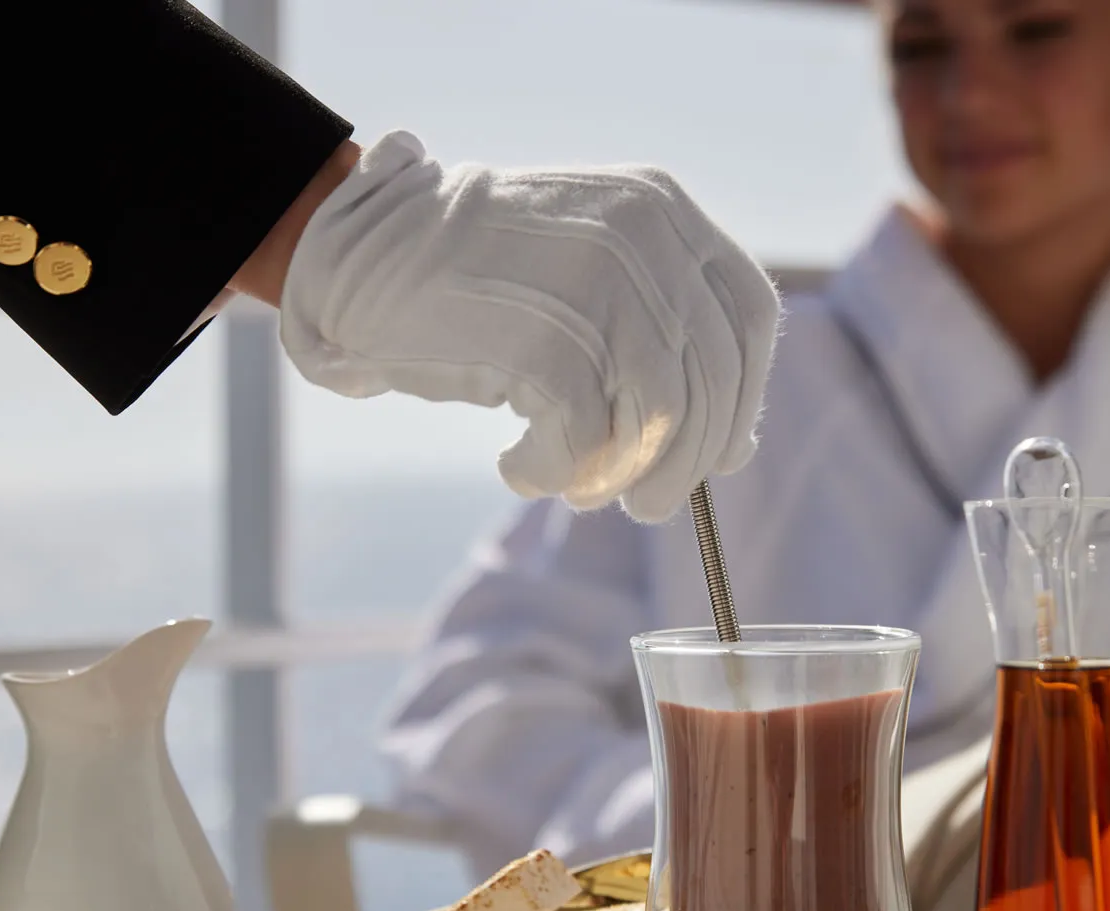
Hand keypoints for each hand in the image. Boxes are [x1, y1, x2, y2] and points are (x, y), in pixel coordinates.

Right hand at [277, 131, 780, 522]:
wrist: (360, 250)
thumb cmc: (474, 276)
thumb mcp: (587, 262)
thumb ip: (662, 325)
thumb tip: (735, 444)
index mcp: (662, 207)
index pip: (749, 314)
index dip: (744, 395)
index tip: (721, 450)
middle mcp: (642, 237)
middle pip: (711, 380)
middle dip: (686, 461)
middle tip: (647, 503)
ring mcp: (595, 288)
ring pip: (658, 423)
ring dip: (620, 477)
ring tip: (575, 484)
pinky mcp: (543, 345)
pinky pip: (583, 447)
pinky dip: (554, 475)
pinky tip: (518, 466)